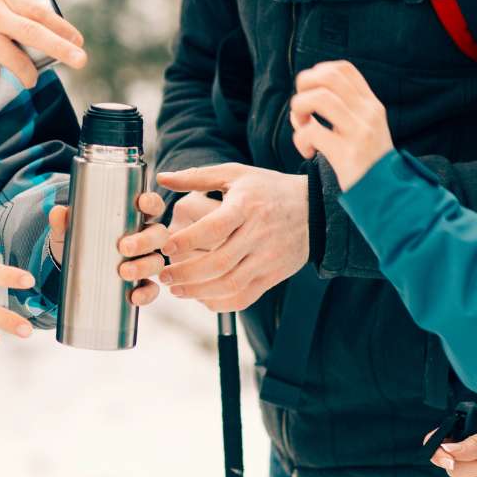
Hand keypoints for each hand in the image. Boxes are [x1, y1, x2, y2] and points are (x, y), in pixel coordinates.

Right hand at [0, 0, 87, 87]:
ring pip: (15, 61)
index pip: (37, 12)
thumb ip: (8, 7)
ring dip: (26, 74)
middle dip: (61, 49)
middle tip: (80, 60)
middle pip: (34, 34)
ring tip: (29, 79)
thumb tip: (39, 31)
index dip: (61, 28)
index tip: (78, 41)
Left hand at [46, 192, 168, 306]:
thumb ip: (63, 221)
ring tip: (124, 272)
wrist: (73, 271)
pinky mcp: (142, 284)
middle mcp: (145, 238)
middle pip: (158, 235)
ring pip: (157, 262)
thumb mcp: (69, 230)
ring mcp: (146, 261)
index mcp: (134, 218)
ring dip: (144, 267)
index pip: (151, 206)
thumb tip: (58, 212)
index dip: (152, 202)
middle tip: (124, 247)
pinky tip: (134, 296)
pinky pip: (152, 289)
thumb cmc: (80, 241)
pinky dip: (146, 293)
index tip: (142, 203)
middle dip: (145, 240)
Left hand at [155, 164, 308, 311]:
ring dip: (198, 291)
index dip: (188, 240)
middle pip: (220, 262)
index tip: (166, 246)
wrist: (315, 209)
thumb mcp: (235, 174)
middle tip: (164, 275)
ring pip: (230, 284)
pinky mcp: (273, 276)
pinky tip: (201, 297)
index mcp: (246, 206)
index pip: (215, 227)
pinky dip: (220, 303)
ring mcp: (268, 258)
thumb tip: (162, 178)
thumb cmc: (267, 188)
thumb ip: (197, 176)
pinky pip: (244, 297)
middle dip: (186, 273)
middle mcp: (259, 234)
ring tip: (175, 289)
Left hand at [289, 60, 393, 189]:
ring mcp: (360, 131)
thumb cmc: (366, 164)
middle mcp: (368, 112)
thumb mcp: (361, 130)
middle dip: (304, 86)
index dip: (318, 73)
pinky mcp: (348, 152)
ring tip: (302, 127)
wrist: (389, 195)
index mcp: (371, 104)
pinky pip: (312, 132)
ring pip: (320, 98)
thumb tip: (300, 104)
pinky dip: (300, 140)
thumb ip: (339, 113)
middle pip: (329, 76)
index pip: (344, 68)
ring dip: (299, 109)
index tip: (310, 93)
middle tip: (301, 109)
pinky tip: (308, 153)